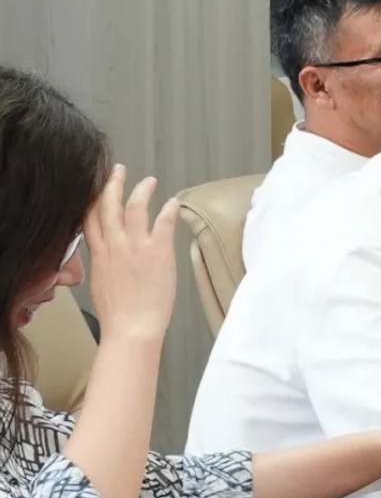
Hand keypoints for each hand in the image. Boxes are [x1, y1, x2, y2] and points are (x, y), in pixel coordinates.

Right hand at [84, 165, 179, 343]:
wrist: (131, 327)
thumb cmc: (118, 313)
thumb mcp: (100, 282)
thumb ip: (104, 262)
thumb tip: (107, 255)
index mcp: (98, 254)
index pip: (90, 217)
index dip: (93, 197)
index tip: (96, 184)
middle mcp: (114, 245)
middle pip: (108, 205)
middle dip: (112, 184)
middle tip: (118, 169)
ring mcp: (136, 246)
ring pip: (135, 208)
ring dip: (142, 191)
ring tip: (149, 181)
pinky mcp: (158, 251)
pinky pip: (163, 223)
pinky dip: (168, 210)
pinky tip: (173, 202)